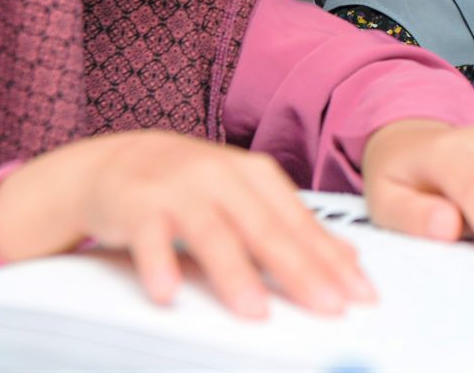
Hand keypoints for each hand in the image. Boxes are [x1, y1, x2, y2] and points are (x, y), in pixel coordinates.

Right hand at [0, 131, 372, 318]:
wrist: (115, 161)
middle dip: (300, 271)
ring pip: (212, 234)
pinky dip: (159, 264)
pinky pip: (148, 237)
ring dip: (234, 274)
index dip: (331, 259)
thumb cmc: (190, 185)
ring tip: (256, 311)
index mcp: (254, 175)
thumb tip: (347, 261)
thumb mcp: (245, 196)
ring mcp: (177, 188)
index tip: (358, 293)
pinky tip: (168, 292)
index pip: (300, 223)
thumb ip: (290, 226)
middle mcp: (220, 177)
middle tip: (326, 306)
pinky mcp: (135, 203)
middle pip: (266, 229)